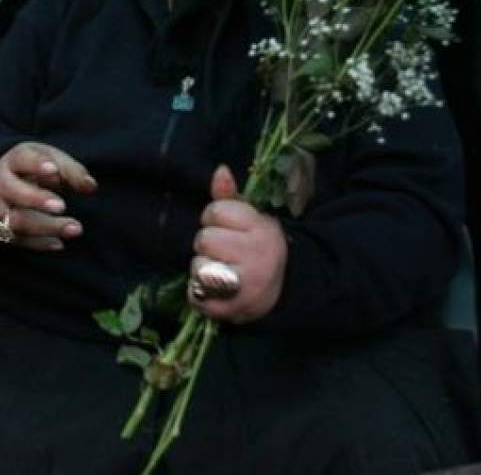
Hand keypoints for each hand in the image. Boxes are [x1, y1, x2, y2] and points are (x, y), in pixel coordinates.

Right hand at [0, 141, 96, 250]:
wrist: (16, 183)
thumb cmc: (40, 170)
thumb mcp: (56, 162)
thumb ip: (73, 172)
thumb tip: (90, 186)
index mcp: (14, 161)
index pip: (21, 159)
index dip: (35, 164)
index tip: (54, 170)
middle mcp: (0, 184)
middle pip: (11, 190)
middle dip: (36, 199)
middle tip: (62, 206)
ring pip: (13, 220)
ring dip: (44, 226)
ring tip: (73, 228)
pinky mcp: (2, 229)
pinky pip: (16, 239)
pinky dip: (39, 243)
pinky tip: (59, 243)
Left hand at [188, 165, 287, 322]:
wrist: (283, 288)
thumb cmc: (258, 246)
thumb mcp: (251, 218)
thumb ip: (230, 196)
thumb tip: (220, 170)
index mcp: (262, 230)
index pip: (216, 211)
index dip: (215, 218)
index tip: (227, 227)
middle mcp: (257, 257)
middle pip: (204, 239)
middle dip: (207, 243)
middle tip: (222, 250)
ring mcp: (245, 286)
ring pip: (198, 268)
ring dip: (202, 268)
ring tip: (219, 270)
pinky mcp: (232, 309)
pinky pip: (196, 295)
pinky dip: (197, 293)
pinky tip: (212, 290)